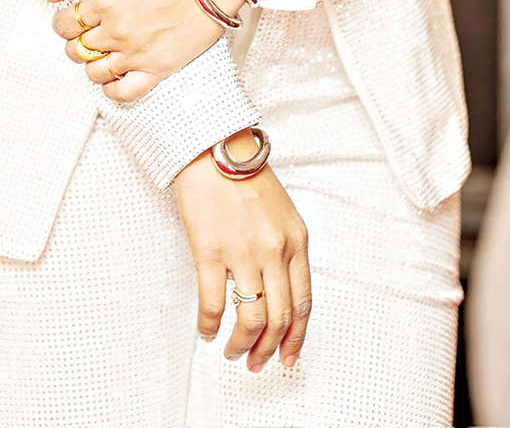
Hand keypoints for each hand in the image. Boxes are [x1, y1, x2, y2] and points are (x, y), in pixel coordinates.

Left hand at [46, 0, 262, 100]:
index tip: (74, 16)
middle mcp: (117, 30)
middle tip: (91, 30)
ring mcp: (138, 53)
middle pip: (76, 49)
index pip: (63, 24)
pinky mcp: (160, 68)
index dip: (63, 20)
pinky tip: (115, 73)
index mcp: (104, 0)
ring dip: (92, 62)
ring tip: (105, 48)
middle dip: (77, 40)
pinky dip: (111, 88)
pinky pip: (123, 93)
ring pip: (94, 72)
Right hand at [172, 130, 311, 372]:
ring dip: (242, 345)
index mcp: (296, 241)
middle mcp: (274, 250)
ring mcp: (242, 252)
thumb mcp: (280, 211)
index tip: (288, 357)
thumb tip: (277, 290)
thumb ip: (284, 248)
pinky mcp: (210, 250)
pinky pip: (213, 303)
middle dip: (268, 349)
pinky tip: (206, 330)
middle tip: (257, 364)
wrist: (213, 146)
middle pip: (279, 318)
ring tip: (232, 352)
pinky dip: (209, 325)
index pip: (303, 303)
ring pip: (250, 319)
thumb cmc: (244, 176)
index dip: (296, 337)